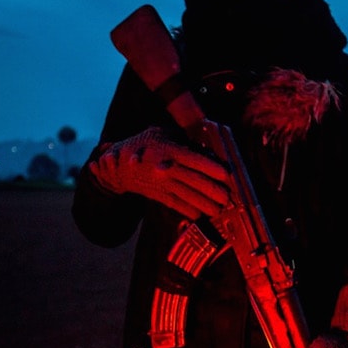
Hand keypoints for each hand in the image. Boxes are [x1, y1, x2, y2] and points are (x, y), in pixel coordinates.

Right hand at [88, 126, 230, 219]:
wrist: (119, 163)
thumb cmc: (147, 143)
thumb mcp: (164, 133)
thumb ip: (184, 139)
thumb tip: (205, 146)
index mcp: (170, 150)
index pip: (195, 160)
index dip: (212, 168)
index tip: (226, 175)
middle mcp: (167, 168)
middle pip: (195, 181)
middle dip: (213, 191)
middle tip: (227, 197)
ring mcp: (162, 184)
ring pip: (187, 196)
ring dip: (204, 204)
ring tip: (218, 209)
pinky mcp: (158, 195)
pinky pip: (176, 204)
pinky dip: (188, 210)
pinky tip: (199, 214)